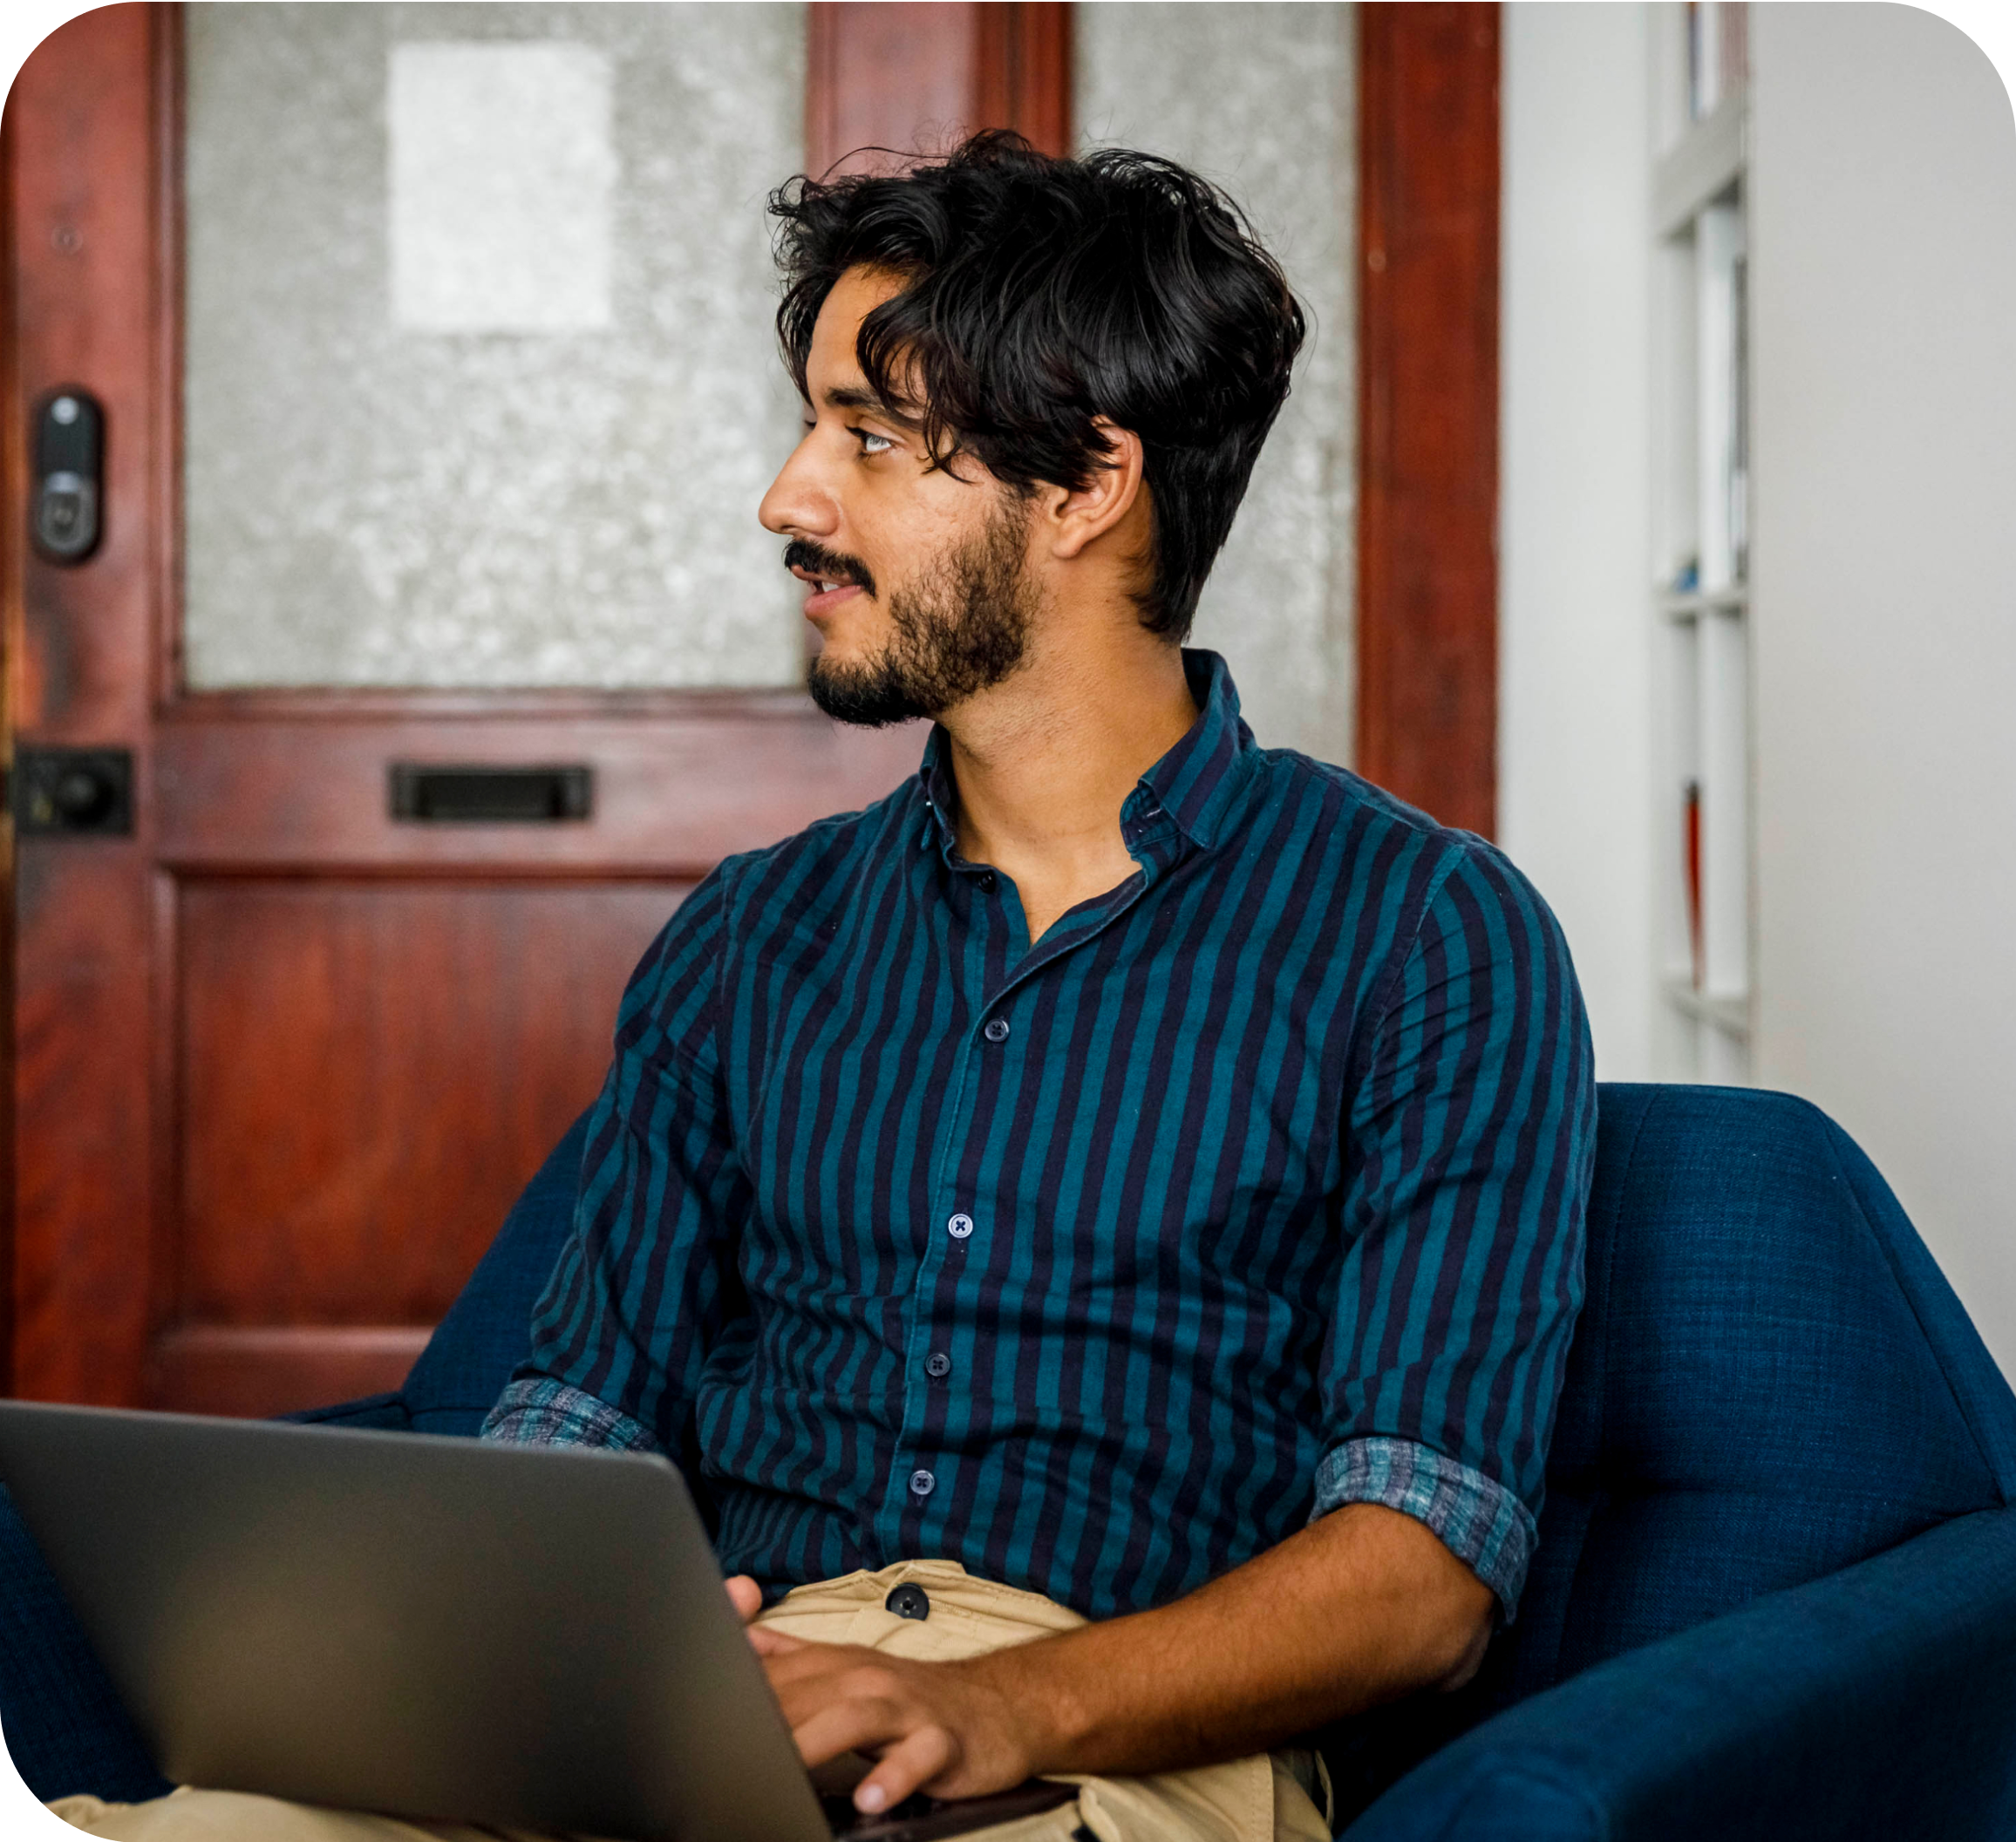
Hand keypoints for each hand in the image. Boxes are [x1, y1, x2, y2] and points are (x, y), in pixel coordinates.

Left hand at [721, 1574, 1040, 1813]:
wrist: (998, 1706)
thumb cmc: (912, 1697)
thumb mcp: (847, 1667)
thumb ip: (790, 1656)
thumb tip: (737, 1637)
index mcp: (835, 1666)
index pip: (772, 1678)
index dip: (732, 1698)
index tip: (692, 1724)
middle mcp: (866, 1680)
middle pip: (803, 1695)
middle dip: (764, 1722)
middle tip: (725, 1755)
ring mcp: (906, 1709)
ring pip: (853, 1718)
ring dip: (817, 1742)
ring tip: (783, 1772)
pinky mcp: (943, 1741)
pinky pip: (917, 1758)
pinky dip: (894, 1776)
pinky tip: (870, 1797)